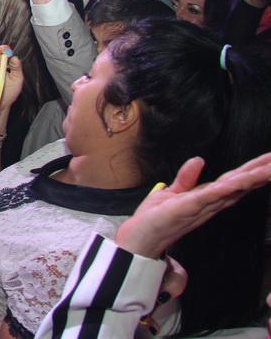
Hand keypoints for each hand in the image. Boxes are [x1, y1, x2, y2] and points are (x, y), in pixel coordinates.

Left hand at [115, 152, 270, 258]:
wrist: (140, 238)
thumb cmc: (156, 218)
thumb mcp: (172, 191)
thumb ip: (187, 177)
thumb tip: (199, 160)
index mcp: (208, 197)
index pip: (236, 181)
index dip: (254, 171)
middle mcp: (210, 202)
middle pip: (242, 184)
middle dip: (262, 172)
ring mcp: (202, 205)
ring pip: (233, 189)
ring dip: (253, 179)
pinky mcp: (189, 206)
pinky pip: (211, 195)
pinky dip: (226, 188)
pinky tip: (239, 180)